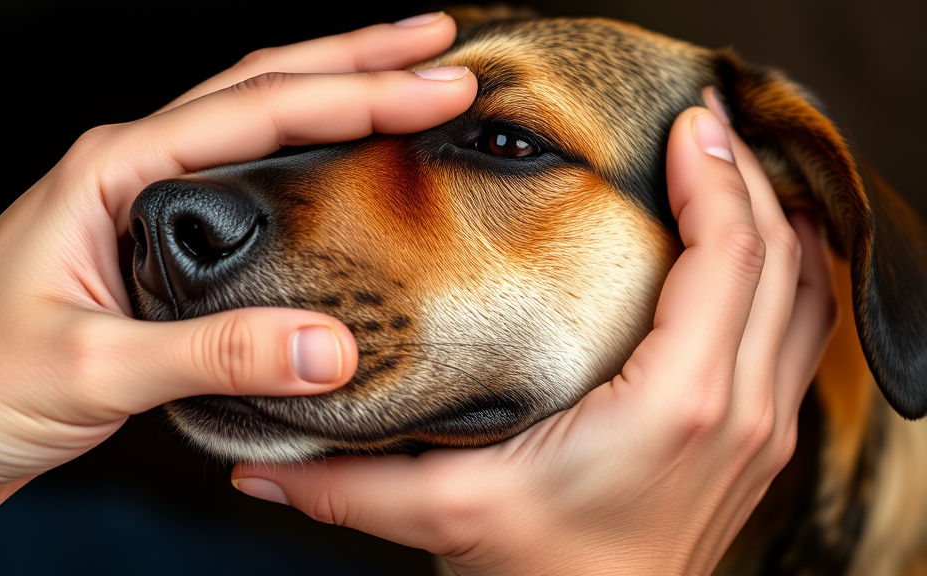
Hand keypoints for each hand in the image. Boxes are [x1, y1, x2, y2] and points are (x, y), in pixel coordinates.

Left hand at [0, 13, 476, 526]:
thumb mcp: (89, 369)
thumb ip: (212, 354)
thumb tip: (330, 346)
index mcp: (114, 171)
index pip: (258, 110)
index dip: (359, 93)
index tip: (437, 86)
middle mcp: (132, 174)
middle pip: (263, 90)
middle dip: (359, 62)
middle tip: (440, 47)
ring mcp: (143, 211)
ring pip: (257, 132)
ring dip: (334, 101)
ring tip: (405, 85)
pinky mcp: (155, 261)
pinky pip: (248, 199)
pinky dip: (306, 171)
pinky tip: (339, 182)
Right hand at [230, 89, 837, 574]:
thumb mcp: (445, 518)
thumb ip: (352, 485)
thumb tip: (261, 461)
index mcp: (677, 402)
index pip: (728, 254)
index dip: (714, 175)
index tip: (685, 123)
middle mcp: (740, 405)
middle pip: (778, 253)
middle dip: (744, 174)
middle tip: (699, 122)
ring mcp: (764, 424)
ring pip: (804, 289)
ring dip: (774, 217)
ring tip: (726, 166)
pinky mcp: (761, 438)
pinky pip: (802, 330)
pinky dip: (789, 271)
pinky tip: (758, 243)